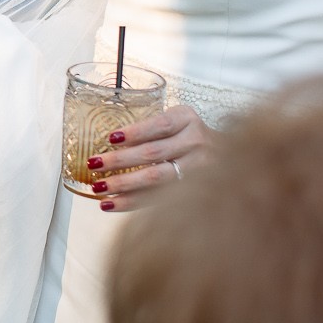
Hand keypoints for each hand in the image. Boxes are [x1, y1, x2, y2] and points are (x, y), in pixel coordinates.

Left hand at [85, 105, 212, 209]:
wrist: (228, 155)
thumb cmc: (188, 136)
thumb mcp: (175, 121)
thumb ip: (150, 128)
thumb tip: (106, 143)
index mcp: (187, 119)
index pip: (160, 125)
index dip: (135, 132)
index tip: (110, 138)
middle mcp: (196, 142)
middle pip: (153, 153)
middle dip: (120, 160)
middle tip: (94, 164)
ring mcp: (198, 169)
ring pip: (156, 178)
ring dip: (123, 184)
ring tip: (98, 189)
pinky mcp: (194, 191)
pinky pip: (158, 198)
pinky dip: (131, 202)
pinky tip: (110, 204)